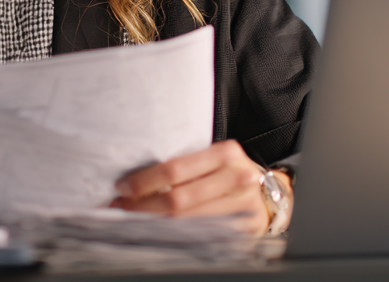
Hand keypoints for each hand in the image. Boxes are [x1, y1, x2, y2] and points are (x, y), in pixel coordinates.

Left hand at [110, 140, 286, 234]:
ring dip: (155, 221)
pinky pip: (202, 235)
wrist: (266, 193)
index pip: (174, 170)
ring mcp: (243, 205)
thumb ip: (184, 164)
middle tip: (122, 206)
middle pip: (178, 199)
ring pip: (187, 221)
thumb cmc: (229, 172)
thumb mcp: (212, 158)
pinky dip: (176, 234)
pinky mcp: (245, 228)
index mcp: (225, 153)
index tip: (123, 187)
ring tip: (134, 218)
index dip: (144, 181)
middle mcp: (237, 177)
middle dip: (143, 205)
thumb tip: (135, 176)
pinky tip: (159, 230)